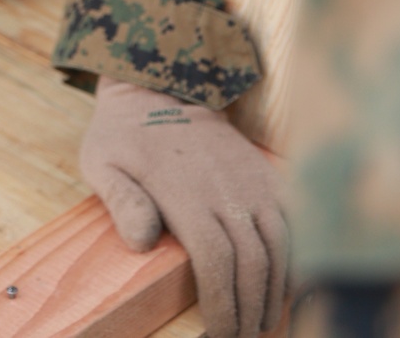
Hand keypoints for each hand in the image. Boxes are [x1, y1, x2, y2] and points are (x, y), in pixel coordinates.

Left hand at [80, 78, 287, 337]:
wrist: (159, 86)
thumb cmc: (124, 134)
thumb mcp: (103, 162)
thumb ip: (122, 202)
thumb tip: (142, 241)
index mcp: (186, 193)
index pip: (217, 263)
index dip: (223, 306)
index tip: (220, 335)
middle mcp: (227, 188)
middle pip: (252, 264)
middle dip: (251, 311)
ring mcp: (251, 179)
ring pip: (280, 246)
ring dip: (276, 292)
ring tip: (263, 322)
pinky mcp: (265, 172)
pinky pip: (294, 219)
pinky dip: (297, 255)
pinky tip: (288, 284)